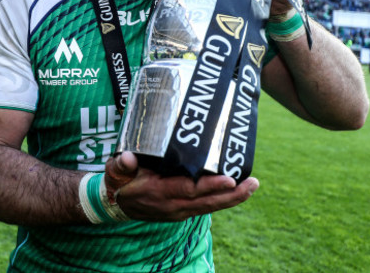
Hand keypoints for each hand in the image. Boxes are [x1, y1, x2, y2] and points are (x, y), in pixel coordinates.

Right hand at [104, 152, 258, 221]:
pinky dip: (223, 199)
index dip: (210, 185)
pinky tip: (237, 190)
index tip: (230, 179)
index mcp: (159, 193)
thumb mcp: (115, 171)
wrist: (116, 205)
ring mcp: (179, 210)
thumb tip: (128, 158)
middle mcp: (173, 206)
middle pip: (208, 202)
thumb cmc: (119, 182)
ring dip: (233, 198)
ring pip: (211, 206)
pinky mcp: (183, 210)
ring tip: (252, 186)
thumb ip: (121, 165)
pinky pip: (207, 206)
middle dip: (232, 194)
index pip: (190, 190)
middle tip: (253, 183)